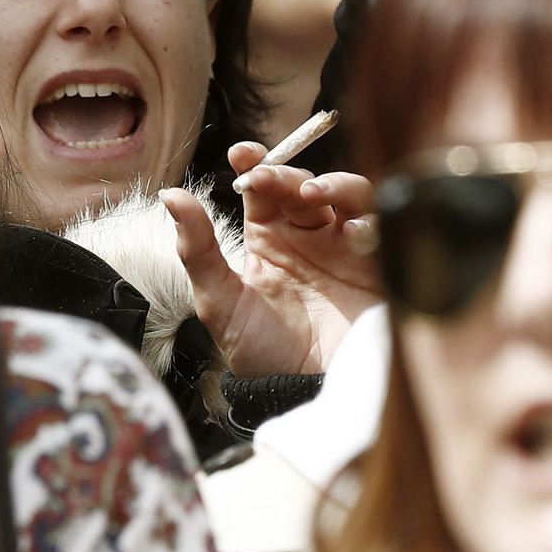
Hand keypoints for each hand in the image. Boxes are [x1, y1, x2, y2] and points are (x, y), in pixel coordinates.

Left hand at [164, 145, 382, 377]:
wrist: (304, 397)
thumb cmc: (260, 353)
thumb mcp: (220, 303)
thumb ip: (197, 249)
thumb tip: (169, 194)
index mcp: (269, 235)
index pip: (263, 184)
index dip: (256, 161)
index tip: (242, 154)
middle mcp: (308, 234)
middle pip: (303, 182)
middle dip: (287, 172)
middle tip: (270, 180)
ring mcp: (345, 247)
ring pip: (348, 194)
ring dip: (334, 184)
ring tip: (313, 193)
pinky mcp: (378, 266)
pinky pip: (382, 231)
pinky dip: (371, 222)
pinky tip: (354, 232)